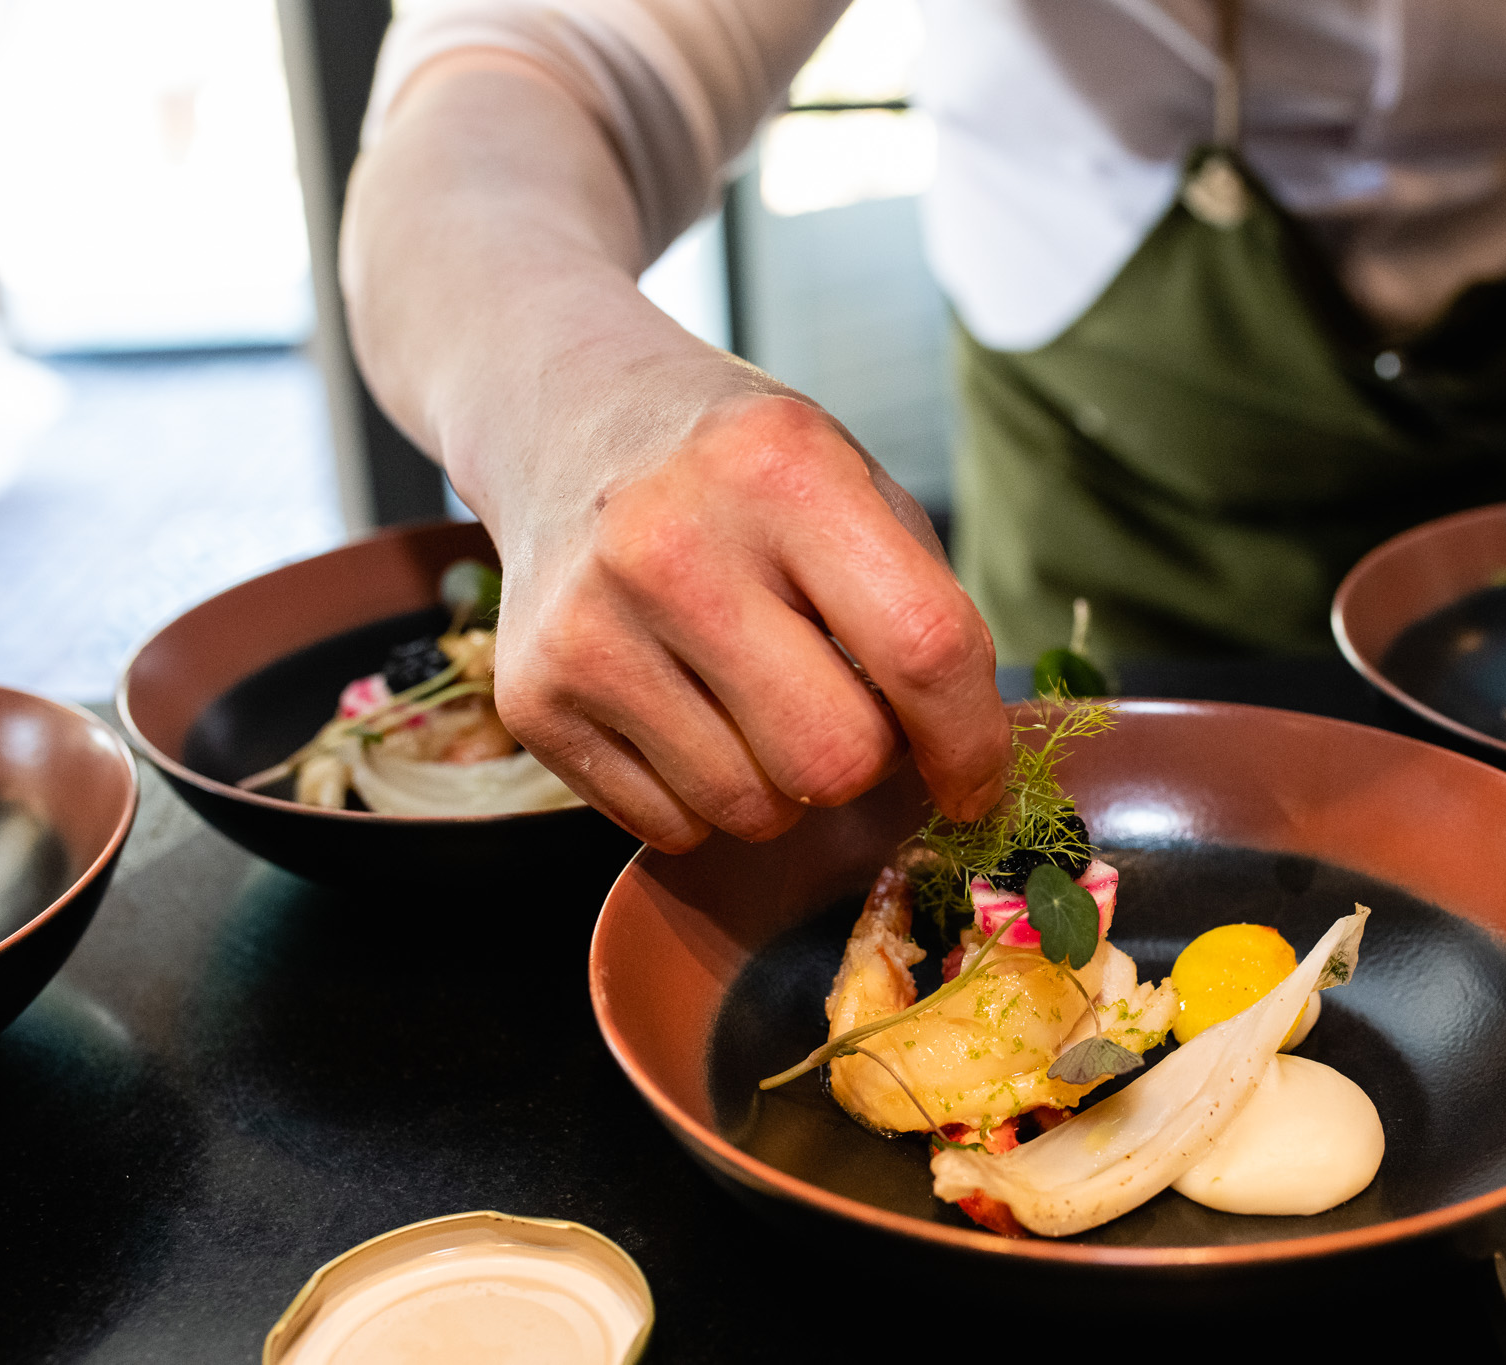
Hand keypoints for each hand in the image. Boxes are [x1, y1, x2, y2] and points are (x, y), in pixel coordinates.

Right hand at [476, 374, 1007, 852]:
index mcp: (781, 471)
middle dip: (868, 763)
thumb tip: (962, 763)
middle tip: (849, 711)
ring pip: (752, 811)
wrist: (568, 418)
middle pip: (833, 760)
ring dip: (782, 786)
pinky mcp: (531, 698)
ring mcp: (588, 628)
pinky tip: (686, 708)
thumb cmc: (740, 469)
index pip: (922, 648)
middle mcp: (671, 546)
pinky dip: (702, 798)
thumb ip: (920, 607)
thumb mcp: (851, 479)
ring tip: (755, 698)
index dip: (970, 742)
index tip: (974, 781)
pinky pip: (670, 828)